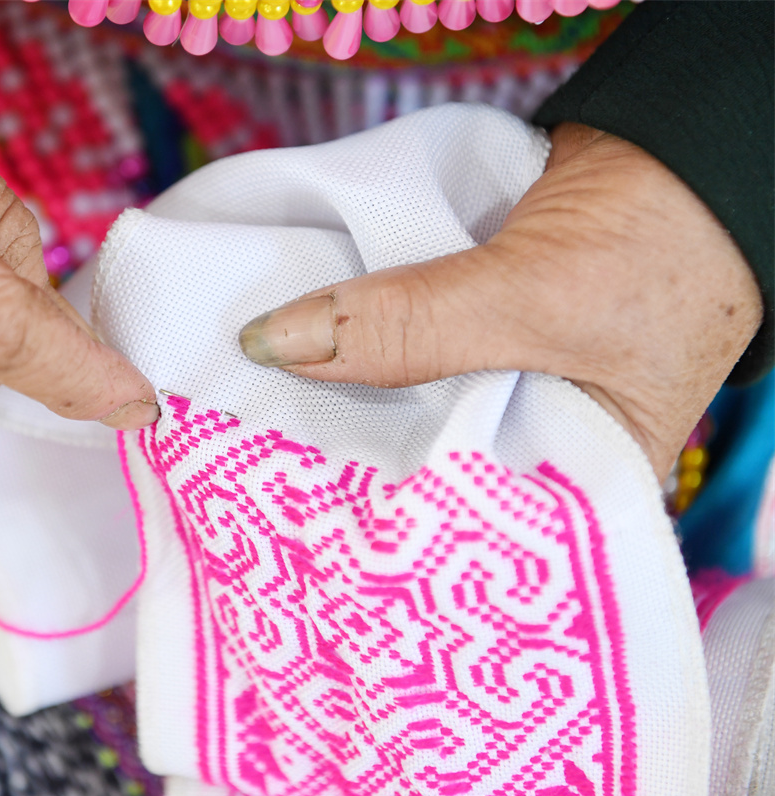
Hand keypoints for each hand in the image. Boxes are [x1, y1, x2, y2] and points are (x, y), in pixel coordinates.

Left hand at [239, 123, 762, 477]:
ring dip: (342, 380)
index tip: (285, 496)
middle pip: (416, 455)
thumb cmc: (663, 242)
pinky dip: (362, 331)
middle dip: (341, 446)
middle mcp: (533, 443)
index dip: (371, 510)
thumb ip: (413, 327)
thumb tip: (279, 344)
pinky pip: (405, 339)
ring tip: (253, 399)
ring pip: (402, 391)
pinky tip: (296, 341)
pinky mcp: (475, 327)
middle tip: (246, 446)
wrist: (684, 139)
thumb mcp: (535, 299)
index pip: (456, 521)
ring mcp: (501, 380)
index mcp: (575, 484)